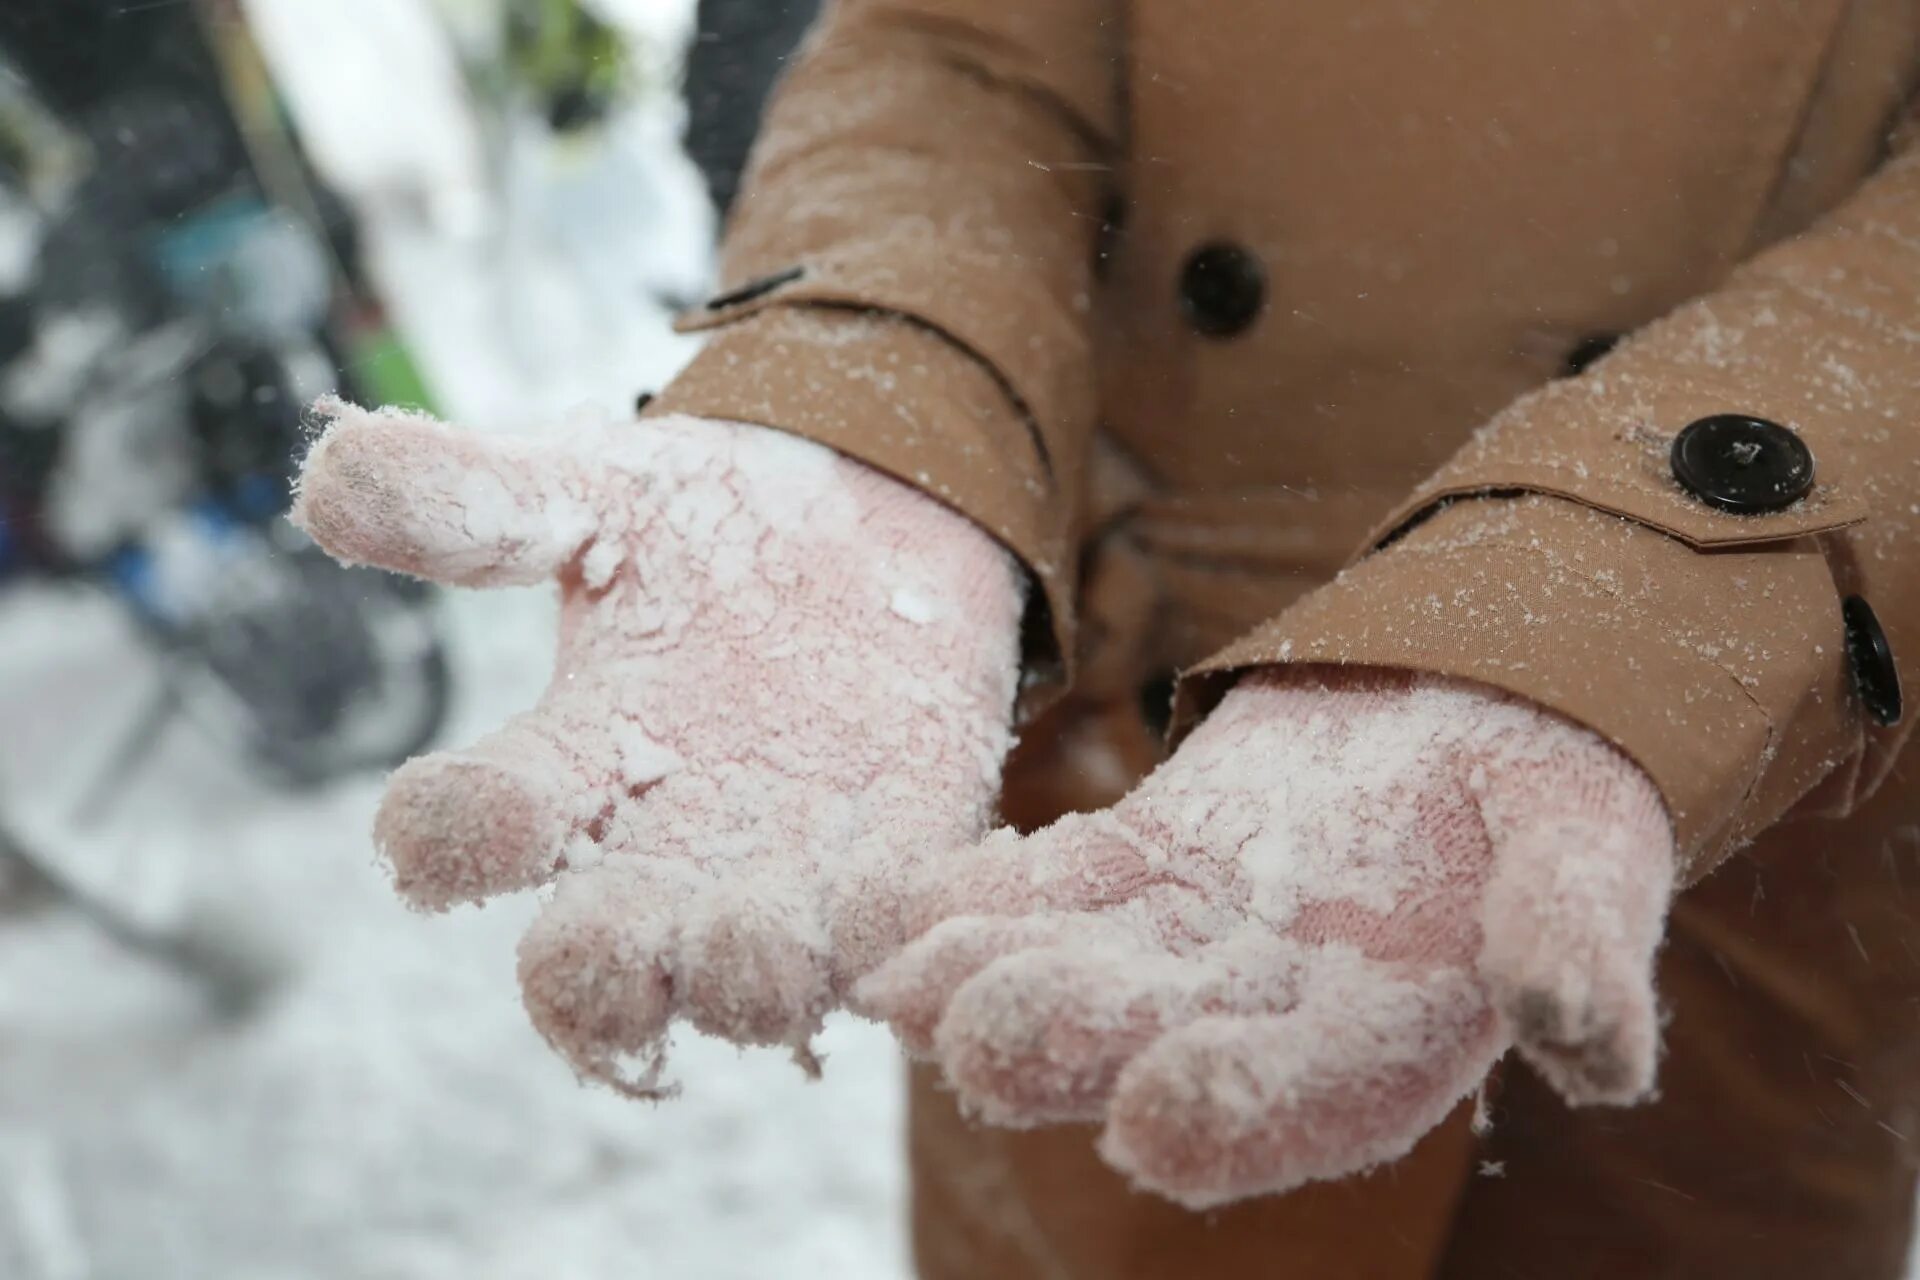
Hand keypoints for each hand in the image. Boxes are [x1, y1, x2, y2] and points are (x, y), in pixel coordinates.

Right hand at [292, 401, 1022, 1089]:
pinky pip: (895, 941)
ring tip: (759, 932)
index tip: (447, 813)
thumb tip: (328, 473)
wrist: (873, 527)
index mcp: (560, 770)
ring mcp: (782, 881)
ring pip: (750, 990)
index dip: (443, 838)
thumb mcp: (593, 490)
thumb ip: (476, 495)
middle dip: (592, 976)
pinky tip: (911, 908)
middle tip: (610, 940)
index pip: (463, 837)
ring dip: (748, 980)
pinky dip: (899, 943)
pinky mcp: (901, 872)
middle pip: (592, 973)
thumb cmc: (705, 524)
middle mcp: (658, 858)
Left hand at [858, 669, 1673, 1205]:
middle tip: (980, 1042)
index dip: (1240, 1110)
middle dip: (1072, 1044)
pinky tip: (876, 907)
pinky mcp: (1128, 869)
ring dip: (986, 981)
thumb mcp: (1591, 843)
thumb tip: (1591, 1045)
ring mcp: (1183, 945)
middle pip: (1160, 1039)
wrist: (1469, 710)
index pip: (1310, 1094)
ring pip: (1078, 971)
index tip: (1155, 1120)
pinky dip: (964, 897)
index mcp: (1389, 1035)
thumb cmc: (1546, 790)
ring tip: (899, 984)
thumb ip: (1579, 936)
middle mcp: (1264, 1014)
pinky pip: (1040, 888)